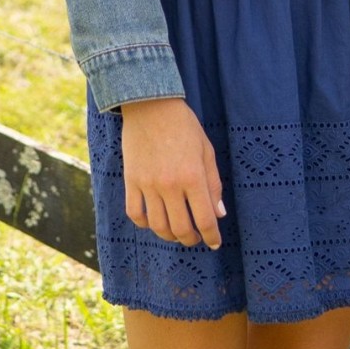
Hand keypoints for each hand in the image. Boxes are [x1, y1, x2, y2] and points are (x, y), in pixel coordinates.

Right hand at [120, 97, 225, 248]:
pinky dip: (145, 224)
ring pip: (158, 226)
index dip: (212, 236)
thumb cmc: (184, 125)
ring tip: (177, 232)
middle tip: (196, 238)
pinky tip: (153, 221)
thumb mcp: (206, 150)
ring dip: (170, 235)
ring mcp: (148, 185)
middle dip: (192, 239)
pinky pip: (135, 214)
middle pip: (181, 228)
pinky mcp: (131, 181)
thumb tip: (219, 214)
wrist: (151, 105)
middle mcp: (170, 185)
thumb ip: (213, 183)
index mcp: (193, 176)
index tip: (214, 243)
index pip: (205, 219)